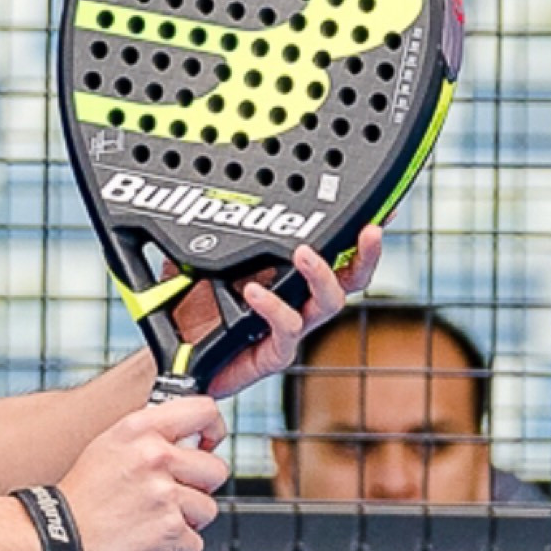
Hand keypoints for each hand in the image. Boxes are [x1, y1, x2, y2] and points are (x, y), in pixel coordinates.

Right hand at [59, 397, 227, 550]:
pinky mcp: (167, 531)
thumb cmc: (79, 498)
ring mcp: (163, 495)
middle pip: (215, 470)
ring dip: (188, 522)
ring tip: (158, 522)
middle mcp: (154, 457)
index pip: (204, 412)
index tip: (206, 446)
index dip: (213, 431)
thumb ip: (147, 437)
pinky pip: (194, 544)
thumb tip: (186, 439)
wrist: (56, 537)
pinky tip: (156, 546)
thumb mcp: (107, 446)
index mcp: (140, 430)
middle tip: (174, 496)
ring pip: (207, 510)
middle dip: (199, 488)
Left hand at [181, 224, 386, 400]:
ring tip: (303, 253)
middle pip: (351, 279)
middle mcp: (300, 302)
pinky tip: (254, 292)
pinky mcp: (273, 355)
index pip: (335, 251)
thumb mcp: (200, 256)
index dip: (359, 233)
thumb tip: (205, 193)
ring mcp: (290, 330)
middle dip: (366, 254)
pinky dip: (274, 309)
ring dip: (321, 275)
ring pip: (328, 304)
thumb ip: (212, 231)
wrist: (172, 356)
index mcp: (291, 276)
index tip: (378, 209)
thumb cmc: (191, 306)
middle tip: (367, 230)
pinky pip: (286, 331)